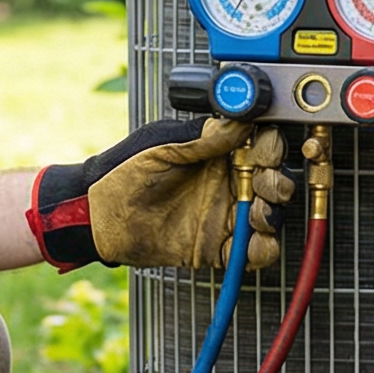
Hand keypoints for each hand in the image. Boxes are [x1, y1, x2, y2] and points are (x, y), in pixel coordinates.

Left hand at [29, 117, 291, 270]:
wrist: (96, 214)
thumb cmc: (122, 172)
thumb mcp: (161, 148)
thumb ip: (202, 138)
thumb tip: (239, 120)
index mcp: (216, 153)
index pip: (260, 146)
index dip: (270, 148)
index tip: (265, 151)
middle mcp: (226, 183)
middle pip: (272, 181)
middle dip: (277, 181)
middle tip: (265, 184)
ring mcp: (224, 216)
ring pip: (268, 216)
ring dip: (272, 214)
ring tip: (257, 213)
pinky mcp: (217, 248)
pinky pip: (252, 252)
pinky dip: (263, 249)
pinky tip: (254, 242)